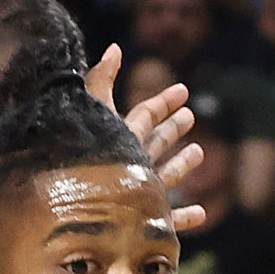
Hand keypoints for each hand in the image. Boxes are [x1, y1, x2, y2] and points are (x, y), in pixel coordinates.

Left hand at [93, 45, 204, 233]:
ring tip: (198, 152)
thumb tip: (115, 47)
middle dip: (172, 128)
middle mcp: (129, 167)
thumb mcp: (93, 115)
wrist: (73, 221)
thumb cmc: (82, 165)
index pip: (144, 115)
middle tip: (190, 115)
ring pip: (165, 177)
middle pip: (155, 142)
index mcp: (119, 142)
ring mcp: (137, 196)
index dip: (163, 101)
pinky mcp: (144, 225)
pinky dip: (186, 215)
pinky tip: (201, 212)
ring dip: (182, 164)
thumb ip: (100, 81)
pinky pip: (169, 221)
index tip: (183, 89)